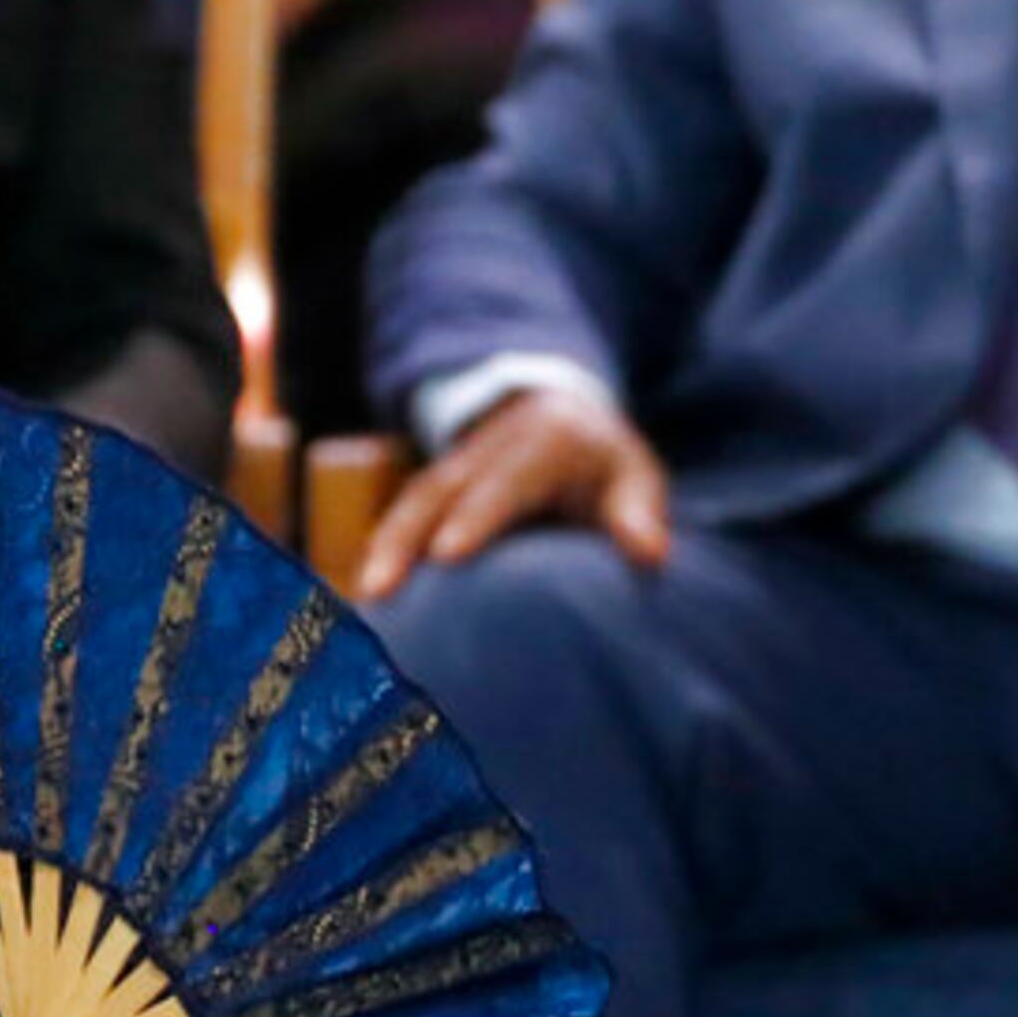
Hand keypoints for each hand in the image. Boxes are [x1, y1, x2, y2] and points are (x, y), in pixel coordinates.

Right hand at [355, 386, 671, 600]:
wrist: (560, 417)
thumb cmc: (603, 463)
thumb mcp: (633, 475)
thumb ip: (637, 514)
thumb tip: (650, 556)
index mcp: (541, 443)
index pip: (503, 482)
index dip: (474, 517)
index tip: (447, 555)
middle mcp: (486, 449)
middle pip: (437, 491)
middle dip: (405, 537)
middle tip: (381, 589)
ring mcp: (453, 466)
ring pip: (410, 503)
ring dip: (384, 548)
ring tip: (366, 599)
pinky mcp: (435, 489)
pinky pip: (402, 517)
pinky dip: (382, 550)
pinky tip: (368, 594)